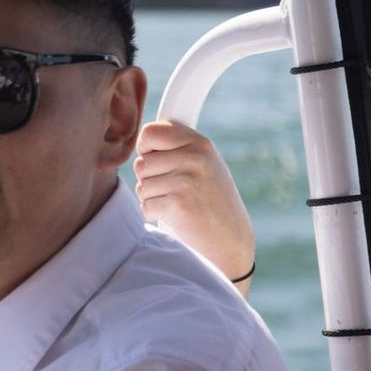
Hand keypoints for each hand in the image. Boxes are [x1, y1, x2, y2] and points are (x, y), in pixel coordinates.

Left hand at [135, 121, 254, 296]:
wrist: (229, 238)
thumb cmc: (210, 199)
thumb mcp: (202, 163)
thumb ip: (176, 148)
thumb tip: (141, 139)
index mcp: (199, 142)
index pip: (150, 132)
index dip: (145, 149)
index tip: (156, 160)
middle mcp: (194, 157)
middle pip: (141, 163)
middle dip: (150, 180)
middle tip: (175, 190)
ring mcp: (187, 180)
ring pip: (141, 186)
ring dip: (154, 198)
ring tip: (179, 203)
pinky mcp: (178, 203)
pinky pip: (145, 205)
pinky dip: (156, 214)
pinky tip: (178, 216)